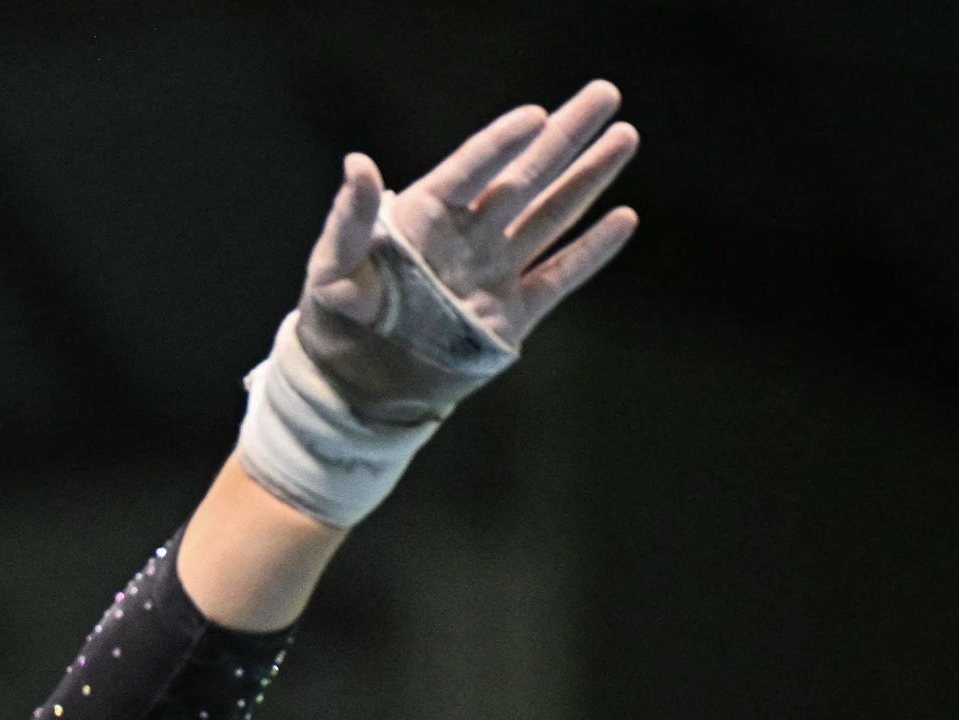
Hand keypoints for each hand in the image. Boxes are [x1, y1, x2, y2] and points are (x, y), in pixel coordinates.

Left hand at [230, 79, 641, 526]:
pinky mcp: (510, 315)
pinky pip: (558, 276)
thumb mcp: (333, 269)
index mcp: (426, 216)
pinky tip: (622, 218)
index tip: (536, 115)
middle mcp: (467, 235)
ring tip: (625, 136)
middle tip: (605, 93)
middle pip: (526, 176)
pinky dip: (591, 251)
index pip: (472, 168)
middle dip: (566, 136)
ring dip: (588, 178)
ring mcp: (492, 272)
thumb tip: (357, 163)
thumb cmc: (335, 320)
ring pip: (551, 216)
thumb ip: (350, 219)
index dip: (502, 142)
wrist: (355, 387)